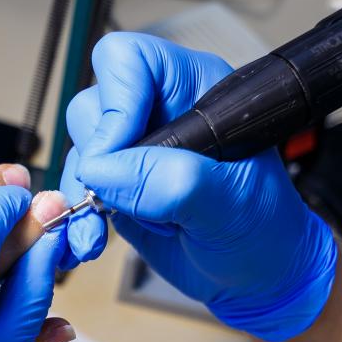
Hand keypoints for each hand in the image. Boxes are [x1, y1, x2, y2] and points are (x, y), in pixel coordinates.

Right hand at [61, 32, 336, 341]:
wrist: (257, 279)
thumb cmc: (264, 232)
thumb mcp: (230, 204)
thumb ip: (170, 180)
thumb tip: (100, 170)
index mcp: (195, 92)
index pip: (130, 62)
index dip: (116, 105)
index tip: (120, 157)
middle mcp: (161, 113)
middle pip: (94, 105)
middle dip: (97, 159)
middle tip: (119, 200)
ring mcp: (137, 151)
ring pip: (81, 150)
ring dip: (84, 195)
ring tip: (107, 230)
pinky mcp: (121, 186)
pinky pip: (78, 188)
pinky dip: (77, 218)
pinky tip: (91, 240)